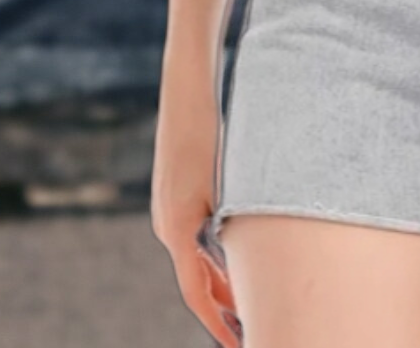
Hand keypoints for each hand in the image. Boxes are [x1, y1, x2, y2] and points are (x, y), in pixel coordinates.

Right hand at [153, 134, 243, 345]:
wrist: (187, 95)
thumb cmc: (207, 135)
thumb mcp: (222, 183)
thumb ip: (228, 223)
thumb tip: (245, 259)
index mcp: (178, 229)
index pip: (197, 292)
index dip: (217, 322)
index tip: (235, 343)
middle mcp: (168, 226)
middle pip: (197, 282)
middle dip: (223, 308)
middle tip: (252, 329)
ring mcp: (168, 213)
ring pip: (195, 262)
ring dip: (220, 283)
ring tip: (249, 306)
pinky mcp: (174, 199)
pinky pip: (193, 241)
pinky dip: (212, 259)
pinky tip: (235, 260)